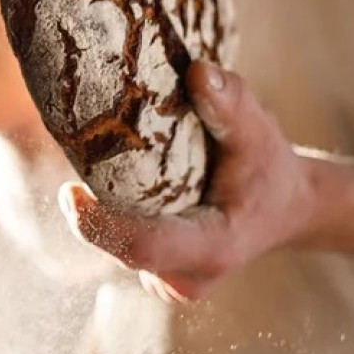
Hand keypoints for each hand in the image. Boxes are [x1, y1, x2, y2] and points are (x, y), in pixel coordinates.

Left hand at [57, 61, 316, 301]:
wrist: (284, 207)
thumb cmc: (269, 169)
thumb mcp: (260, 131)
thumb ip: (231, 103)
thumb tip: (198, 71)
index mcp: (214, 248)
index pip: (144, 247)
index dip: (100, 226)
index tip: (69, 192)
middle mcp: (187, 277)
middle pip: (120, 246)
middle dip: (93, 209)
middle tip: (77, 155)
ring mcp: (170, 282)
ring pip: (116, 247)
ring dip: (101, 210)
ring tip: (98, 164)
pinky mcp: (156, 275)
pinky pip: (119, 246)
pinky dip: (110, 216)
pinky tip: (115, 185)